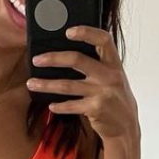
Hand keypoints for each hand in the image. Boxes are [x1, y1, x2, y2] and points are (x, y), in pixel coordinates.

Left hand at [28, 26, 139, 141]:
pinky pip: (71, 105)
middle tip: (36, 60)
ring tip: (32, 83)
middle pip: (77, 60)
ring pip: (67, 85)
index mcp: (115, 64)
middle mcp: (110, 76)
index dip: (86, 32)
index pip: (104, 40)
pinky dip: (59, 106)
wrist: (127, 127)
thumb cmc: (117, 99)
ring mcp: (102, 93)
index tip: (68, 31)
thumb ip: (100, 66)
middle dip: (53, 58)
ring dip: (46, 85)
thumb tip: (70, 53)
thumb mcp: (115, 78)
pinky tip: (51, 105)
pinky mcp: (96, 109)